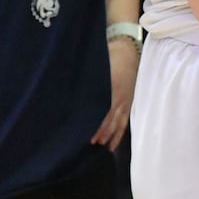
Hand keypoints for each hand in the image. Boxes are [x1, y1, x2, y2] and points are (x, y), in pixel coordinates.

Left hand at [90, 36, 138, 150]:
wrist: (128, 53)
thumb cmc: (109, 59)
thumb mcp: (97, 69)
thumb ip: (87, 82)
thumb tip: (69, 94)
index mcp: (112, 87)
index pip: (103, 108)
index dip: (95, 120)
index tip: (85, 130)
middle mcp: (120, 96)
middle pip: (110, 117)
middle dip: (101, 130)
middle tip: (90, 141)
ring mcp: (126, 101)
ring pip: (118, 122)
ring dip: (109, 133)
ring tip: (99, 144)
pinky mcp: (129, 104)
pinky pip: (125, 122)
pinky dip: (119, 134)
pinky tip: (112, 144)